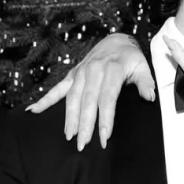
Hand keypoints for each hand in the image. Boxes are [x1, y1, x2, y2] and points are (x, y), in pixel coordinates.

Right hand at [26, 33, 154, 150]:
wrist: (116, 40)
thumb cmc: (130, 57)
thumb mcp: (143, 66)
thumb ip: (146, 81)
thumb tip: (149, 97)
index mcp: (111, 70)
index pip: (107, 99)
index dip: (105, 119)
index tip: (104, 137)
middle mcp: (93, 71)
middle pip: (87, 101)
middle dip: (84, 124)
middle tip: (83, 144)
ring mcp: (80, 73)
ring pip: (72, 97)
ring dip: (69, 118)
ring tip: (69, 136)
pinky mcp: (72, 74)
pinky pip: (57, 88)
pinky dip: (45, 100)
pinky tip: (33, 111)